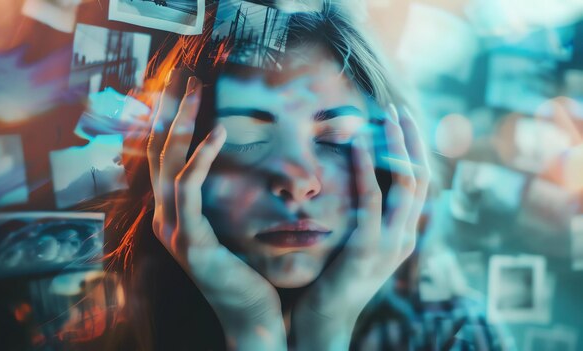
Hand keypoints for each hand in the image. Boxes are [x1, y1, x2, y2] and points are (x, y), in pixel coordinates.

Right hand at [147, 76, 286, 350]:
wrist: (252, 315)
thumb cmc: (246, 269)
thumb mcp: (229, 226)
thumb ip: (219, 197)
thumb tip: (232, 163)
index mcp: (173, 213)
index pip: (165, 156)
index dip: (170, 119)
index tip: (185, 86)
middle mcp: (165, 218)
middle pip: (158, 152)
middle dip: (169, 109)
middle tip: (182, 73)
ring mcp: (173, 230)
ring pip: (168, 164)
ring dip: (180, 122)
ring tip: (195, 88)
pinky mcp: (191, 241)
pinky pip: (188, 190)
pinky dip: (199, 158)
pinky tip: (216, 132)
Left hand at [292, 104, 429, 349]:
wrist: (325, 320)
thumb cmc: (332, 279)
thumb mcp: (354, 244)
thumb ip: (363, 217)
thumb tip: (355, 182)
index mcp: (403, 235)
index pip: (419, 184)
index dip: (415, 150)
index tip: (402, 120)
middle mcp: (405, 237)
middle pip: (419, 177)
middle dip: (411, 139)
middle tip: (397, 107)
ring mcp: (390, 243)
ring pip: (404, 182)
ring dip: (396, 144)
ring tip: (385, 115)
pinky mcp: (366, 248)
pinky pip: (371, 198)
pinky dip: (367, 165)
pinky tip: (359, 142)